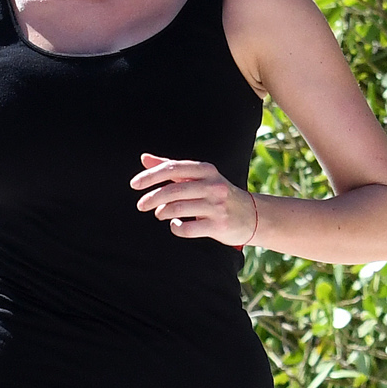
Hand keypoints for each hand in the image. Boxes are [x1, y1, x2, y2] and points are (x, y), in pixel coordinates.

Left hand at [131, 155, 252, 244]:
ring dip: (162, 212)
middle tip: (140, 205)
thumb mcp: (199, 177)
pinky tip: (176, 225)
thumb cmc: (218, 194)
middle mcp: (212, 185)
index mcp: (206, 170)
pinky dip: (175, 227)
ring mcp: (216, 206)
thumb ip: (172, 168)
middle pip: (172, 189)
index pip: (172, 168)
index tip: (134, 185)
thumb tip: (144, 158)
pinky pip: (186, 228)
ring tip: (159, 214)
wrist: (252, 215)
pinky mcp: (218, 225)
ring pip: (177, 208)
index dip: (150, 176)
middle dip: (152, 198)